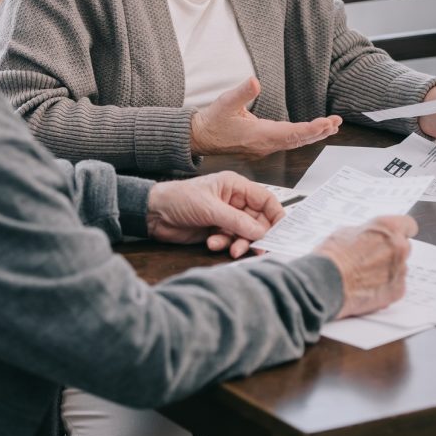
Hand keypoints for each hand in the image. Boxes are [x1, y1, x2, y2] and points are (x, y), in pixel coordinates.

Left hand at [146, 171, 284, 258]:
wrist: (153, 214)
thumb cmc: (179, 198)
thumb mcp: (211, 208)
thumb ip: (238, 221)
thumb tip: (262, 233)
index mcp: (235, 186)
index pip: (266, 200)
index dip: (276, 215)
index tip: (282, 232)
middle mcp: (233, 201)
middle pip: (258, 221)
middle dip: (257, 235)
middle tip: (257, 249)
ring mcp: (225, 217)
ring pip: (245, 234)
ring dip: (239, 243)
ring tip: (230, 248)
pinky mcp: (216, 231)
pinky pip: (230, 241)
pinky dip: (224, 245)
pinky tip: (212, 243)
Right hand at [190, 76, 341, 158]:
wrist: (200, 138)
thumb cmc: (212, 121)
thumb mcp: (225, 102)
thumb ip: (241, 92)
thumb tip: (254, 81)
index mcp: (259, 134)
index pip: (292, 133)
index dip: (311, 128)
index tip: (327, 122)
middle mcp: (265, 144)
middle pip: (298, 140)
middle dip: (319, 131)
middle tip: (336, 123)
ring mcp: (264, 147)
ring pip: (294, 143)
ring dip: (313, 135)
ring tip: (329, 127)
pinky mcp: (262, 145)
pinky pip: (288, 143)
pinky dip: (302, 137)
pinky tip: (309, 132)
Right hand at [315, 215, 416, 317]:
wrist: (326, 284)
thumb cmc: (332, 256)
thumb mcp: (345, 232)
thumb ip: (366, 234)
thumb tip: (369, 238)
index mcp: (388, 228)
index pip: (408, 225)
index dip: (400, 230)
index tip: (397, 235)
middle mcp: (399, 248)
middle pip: (403, 248)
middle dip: (391, 252)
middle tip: (372, 257)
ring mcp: (400, 270)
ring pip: (399, 268)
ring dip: (387, 270)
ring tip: (365, 276)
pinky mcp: (397, 291)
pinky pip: (396, 286)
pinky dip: (385, 287)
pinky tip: (367, 288)